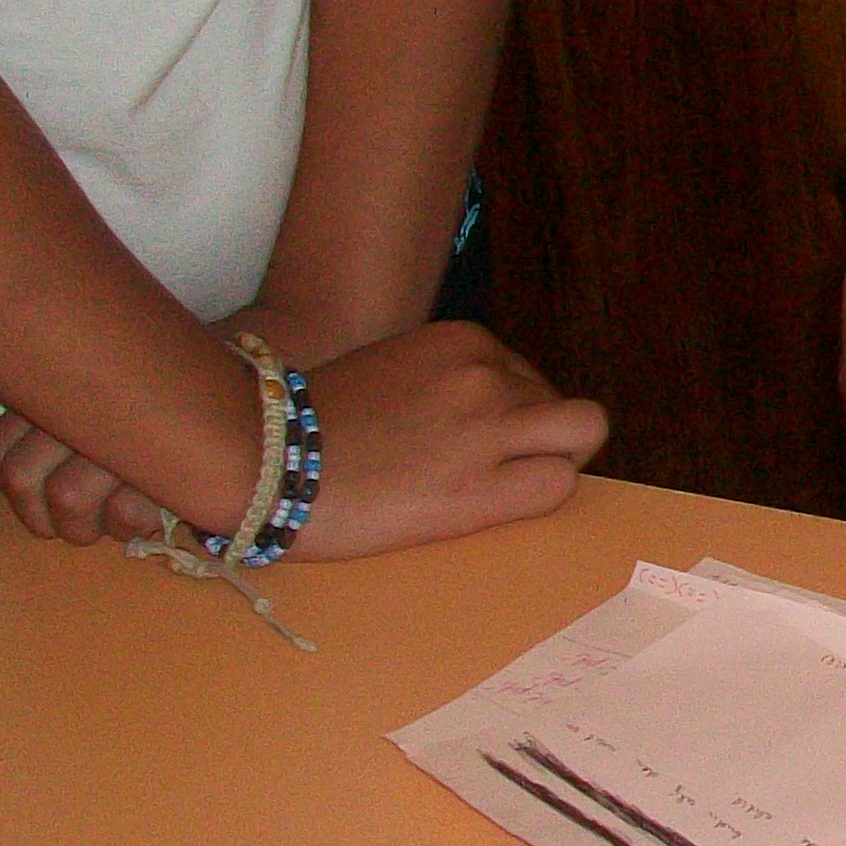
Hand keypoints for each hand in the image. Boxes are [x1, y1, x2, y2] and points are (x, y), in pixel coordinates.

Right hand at [0, 321, 605, 555]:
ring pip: (580, 434)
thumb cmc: (312, 425)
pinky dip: (541, 494)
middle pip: (557, 403)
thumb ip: (445, 379)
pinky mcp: (486, 483)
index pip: (526, 373)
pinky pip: (560, 483)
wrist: (266, 460)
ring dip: (552, 459)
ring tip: (498, 486)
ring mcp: (491, 425)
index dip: (513, 412)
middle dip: (536, 434)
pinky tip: (493, 505)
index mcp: (462, 340)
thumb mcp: (392, 370)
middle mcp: (486, 373)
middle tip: (489, 467)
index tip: (475, 437)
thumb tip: (480, 409)